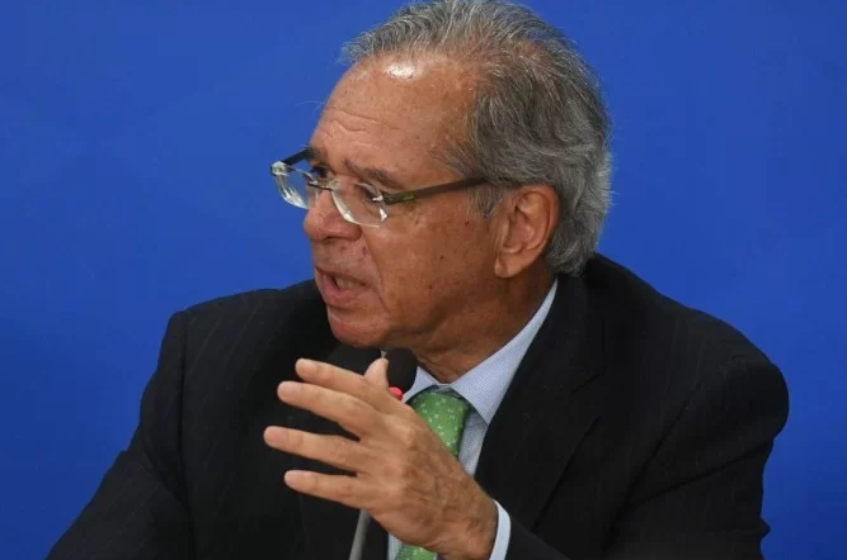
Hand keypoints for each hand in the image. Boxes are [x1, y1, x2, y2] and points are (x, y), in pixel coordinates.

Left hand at [263, 358, 496, 559]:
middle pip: (350, 412)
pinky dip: (316, 483)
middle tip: (284, 390)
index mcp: (401, 417)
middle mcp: (394, 438)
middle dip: (315, 398)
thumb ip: (387, 398)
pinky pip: (342, 489)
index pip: (364, 389)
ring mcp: (387, 468)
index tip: (302, 367)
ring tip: (273, 435)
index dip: (332, 376)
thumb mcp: (413, 426)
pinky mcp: (381, 498)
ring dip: (302, 442)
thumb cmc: (430, 465)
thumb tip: (374, 367)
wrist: (458, 511)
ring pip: (339, 450)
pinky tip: (292, 477)